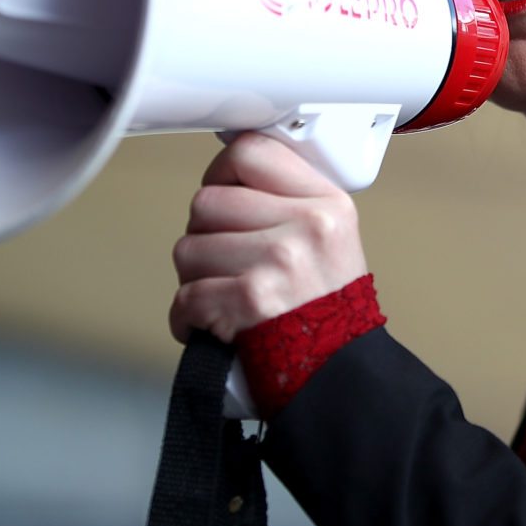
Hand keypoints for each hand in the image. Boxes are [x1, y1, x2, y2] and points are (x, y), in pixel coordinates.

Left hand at [169, 131, 368, 344]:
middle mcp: (306, 226)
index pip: (251, 152)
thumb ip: (289, 202)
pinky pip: (186, 295)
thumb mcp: (332, 238)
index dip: (222, 172)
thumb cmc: (329, 313)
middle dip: (204, 236)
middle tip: (224, 261)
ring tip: (223, 294)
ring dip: (194, 278)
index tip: (222, 192)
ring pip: (188, 247)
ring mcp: (279, 261)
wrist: (339, 374)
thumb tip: (228, 178)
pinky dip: (187, 318)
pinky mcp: (251, 299)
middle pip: (207, 202)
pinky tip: (211, 324)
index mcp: (327, 204)